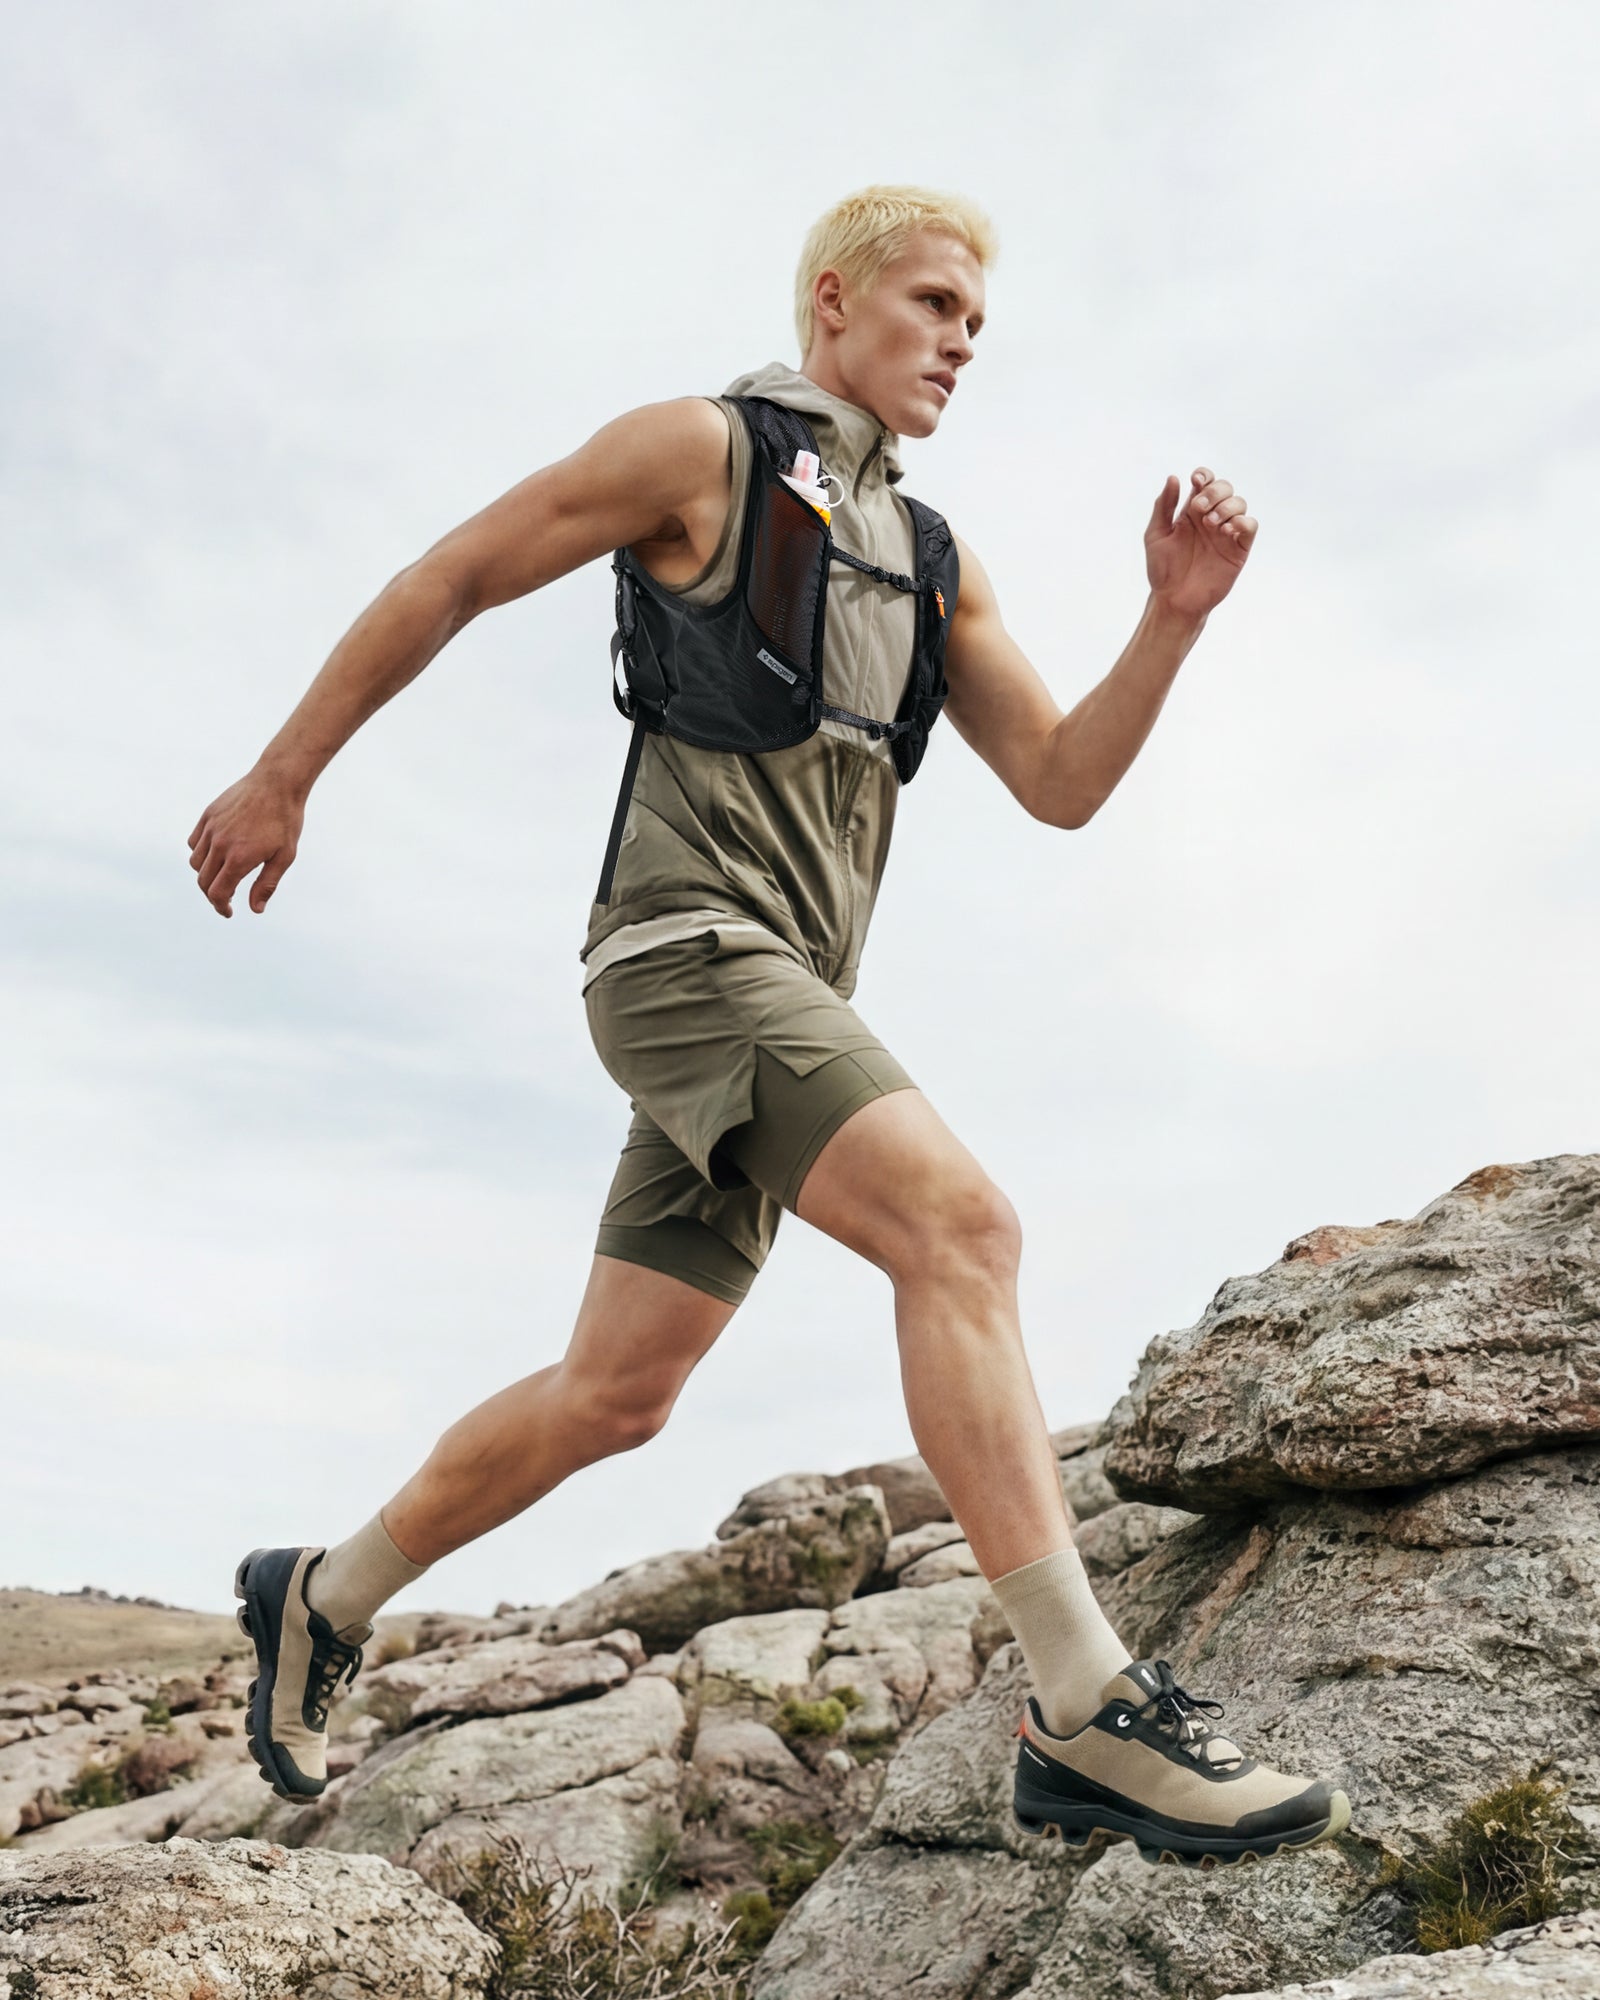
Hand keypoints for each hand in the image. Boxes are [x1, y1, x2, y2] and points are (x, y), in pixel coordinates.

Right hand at [187, 774, 304, 917]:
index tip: (228, 912)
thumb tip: (255, 909)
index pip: (218, 893)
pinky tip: (216, 854)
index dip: (221, 907)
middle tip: (227, 898)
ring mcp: (211, 828)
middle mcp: (220, 844)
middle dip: (213, 895)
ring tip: (223, 875)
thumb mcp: (285, 856)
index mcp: (239, 858)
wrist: (277, 782)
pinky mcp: (208, 815)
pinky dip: (200, 853)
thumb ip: (267, 884)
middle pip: (203, 881)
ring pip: (195, 862)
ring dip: (206, 875)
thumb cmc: (285, 820)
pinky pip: (194, 842)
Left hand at [1144, 467, 1256, 619]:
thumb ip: (1163, 507)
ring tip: (1211, 523)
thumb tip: (1173, 478)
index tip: (1196, 480)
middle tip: (1200, 507)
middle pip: (1225, 488)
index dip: (1204, 475)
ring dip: (1226, 507)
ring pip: (1240, 503)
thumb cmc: (1162, 570)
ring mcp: (1226, 533)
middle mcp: (1211, 519)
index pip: (1205, 483)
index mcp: (1192, 512)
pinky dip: (1242, 522)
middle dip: (1214, 491)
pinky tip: (1226, 531)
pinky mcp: (1238, 549)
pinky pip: (1250, 525)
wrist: (1174, 599)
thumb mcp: (1156, 535)